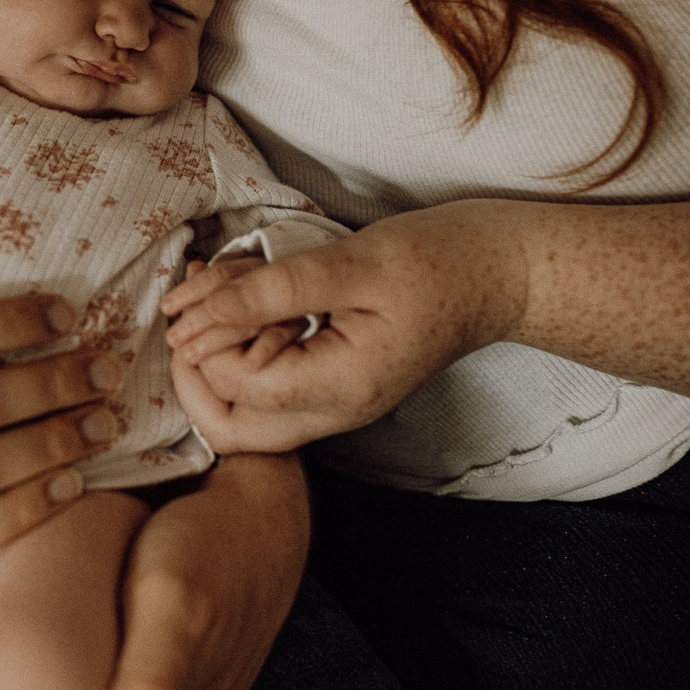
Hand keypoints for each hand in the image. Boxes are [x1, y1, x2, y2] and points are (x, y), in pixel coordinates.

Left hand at [162, 201, 524, 450]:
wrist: (501, 274)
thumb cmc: (440, 262)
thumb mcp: (355, 264)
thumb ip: (277, 290)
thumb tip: (204, 311)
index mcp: (340, 389)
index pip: (238, 388)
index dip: (205, 341)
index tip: (195, 289)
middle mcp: (334, 411)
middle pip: (230, 427)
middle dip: (195, 368)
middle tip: (188, 305)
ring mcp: (335, 403)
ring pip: (245, 410)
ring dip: (216, 351)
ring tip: (211, 284)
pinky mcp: (334, 382)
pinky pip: (271, 384)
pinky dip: (244, 344)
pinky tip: (241, 290)